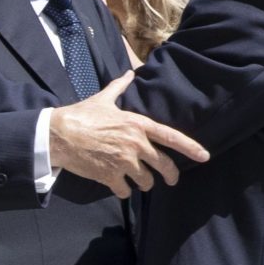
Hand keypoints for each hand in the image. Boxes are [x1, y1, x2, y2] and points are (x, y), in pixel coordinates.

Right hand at [49, 72, 209, 198]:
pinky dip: (123, 191)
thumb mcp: (103, 99)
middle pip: (163, 165)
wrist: (59, 134)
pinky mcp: (110, 176)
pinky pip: (125, 191)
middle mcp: (135, 144)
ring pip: (146, 182)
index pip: (171, 137)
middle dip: (170, 175)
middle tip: (169, 180)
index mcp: (137, 124)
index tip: (204, 156)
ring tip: (137, 181)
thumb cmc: (81, 115)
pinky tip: (118, 186)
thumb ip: (120, 87)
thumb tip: (129, 72)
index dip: (190, 148)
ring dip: (144, 184)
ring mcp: (124, 162)